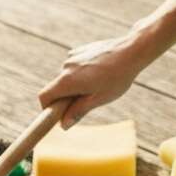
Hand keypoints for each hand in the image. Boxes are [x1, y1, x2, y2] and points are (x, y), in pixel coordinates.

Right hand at [38, 29, 160, 128]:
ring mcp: (72, 57)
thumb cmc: (117, 78)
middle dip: (66, 98)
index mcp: (68, 81)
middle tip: (88, 102)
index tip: (56, 117)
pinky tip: (100, 72)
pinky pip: (74, 68)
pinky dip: (81, 74)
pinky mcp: (79, 50)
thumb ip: (78, 111)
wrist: (131, 51)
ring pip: (67, 78)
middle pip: (56, 88)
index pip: (44, 97)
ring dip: (76, 86)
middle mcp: (65, 67)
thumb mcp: (99, 99)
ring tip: (99, 85)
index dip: (46, 109)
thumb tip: (63, 125)